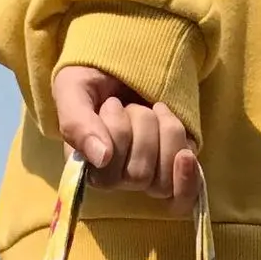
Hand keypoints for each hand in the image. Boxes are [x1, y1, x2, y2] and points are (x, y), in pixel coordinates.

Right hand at [51, 66, 199, 209]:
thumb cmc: (92, 79)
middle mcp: (119, 179)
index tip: (110, 105)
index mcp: (89, 167)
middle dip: (140, 127)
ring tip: (155, 110)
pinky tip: (185, 155)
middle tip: (132, 106)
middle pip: (138, 176)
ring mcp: (150, 176)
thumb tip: (101, 158)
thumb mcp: (73, 90)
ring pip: (164, 180)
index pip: (107, 179)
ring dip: (164, 133)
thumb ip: (77, 124)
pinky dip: (188, 172)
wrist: (126, 68)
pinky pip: (187, 191)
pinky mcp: (177, 171)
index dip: (116, 138)